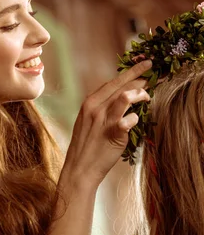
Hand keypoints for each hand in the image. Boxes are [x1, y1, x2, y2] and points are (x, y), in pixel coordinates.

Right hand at [65, 60, 150, 187]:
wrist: (79, 168)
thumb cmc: (86, 145)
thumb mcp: (88, 121)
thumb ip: (102, 107)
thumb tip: (121, 96)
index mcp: (90, 102)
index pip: (113, 81)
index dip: (130, 72)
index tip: (143, 66)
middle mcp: (95, 107)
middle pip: (121, 85)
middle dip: (140, 76)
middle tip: (155, 73)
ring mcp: (103, 120)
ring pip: (125, 96)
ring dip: (140, 94)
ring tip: (148, 97)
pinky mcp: (112, 134)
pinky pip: (128, 120)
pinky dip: (135, 118)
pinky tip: (136, 119)